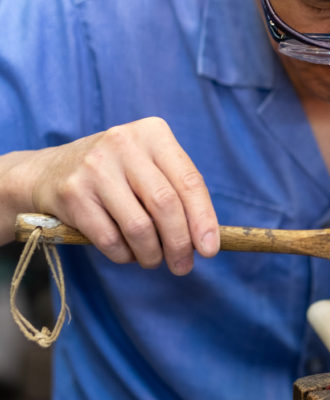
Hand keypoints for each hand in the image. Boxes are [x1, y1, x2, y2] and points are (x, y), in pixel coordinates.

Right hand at [23, 117, 218, 273]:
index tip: (210, 249)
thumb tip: (207, 239)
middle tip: (183, 266)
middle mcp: (124, 143)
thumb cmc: (116, 174)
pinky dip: (124, 255)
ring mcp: (95, 167)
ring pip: (139, 226)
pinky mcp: (73, 193)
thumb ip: (177, 193)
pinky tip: (127, 253)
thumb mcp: (148, 166)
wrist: (49, 171)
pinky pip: (110, 239)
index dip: (204, 219)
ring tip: (153, 260)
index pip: (189, 181)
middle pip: (165, 204)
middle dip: (179, 243)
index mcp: (152, 133)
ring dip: (151, 254)